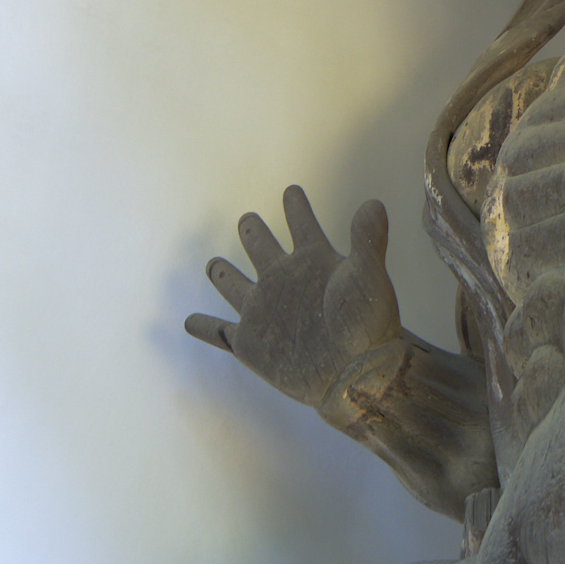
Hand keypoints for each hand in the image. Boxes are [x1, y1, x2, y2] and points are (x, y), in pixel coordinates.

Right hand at [186, 187, 401, 406]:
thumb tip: (375, 203)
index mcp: (313, 261)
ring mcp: (265, 312)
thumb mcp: (368, 275)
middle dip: (253, 232)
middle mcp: (285, 281)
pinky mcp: (251, 344)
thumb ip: (368, 239)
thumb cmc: (367, 323)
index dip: (296, 207)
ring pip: (234, 285)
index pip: (302, 225)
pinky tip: (190, 321)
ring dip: (223, 274)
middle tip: (249, 220)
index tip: (292, 191)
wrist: (357, 373)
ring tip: (214, 264)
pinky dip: (203, 327)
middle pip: (261, 248)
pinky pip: (219, 333)